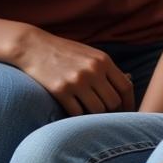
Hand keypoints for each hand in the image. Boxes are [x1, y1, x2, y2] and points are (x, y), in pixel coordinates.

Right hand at [13, 29, 134, 115]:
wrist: (33, 46)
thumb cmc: (64, 52)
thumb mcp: (89, 54)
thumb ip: (106, 70)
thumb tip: (127, 86)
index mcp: (103, 60)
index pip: (126, 87)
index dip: (129, 103)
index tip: (127, 112)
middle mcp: (92, 70)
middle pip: (113, 102)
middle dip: (111, 111)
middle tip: (105, 115)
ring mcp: (76, 81)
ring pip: (97, 110)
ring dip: (94, 115)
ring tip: (88, 112)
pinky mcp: (60, 91)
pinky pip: (77, 113)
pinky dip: (77, 116)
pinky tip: (73, 110)